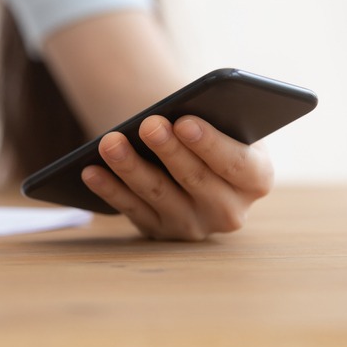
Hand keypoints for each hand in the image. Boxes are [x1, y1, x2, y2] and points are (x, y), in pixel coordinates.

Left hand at [81, 115, 272, 240]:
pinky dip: (109, 189)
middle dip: (168, 151)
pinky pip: (131, 209)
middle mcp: (229, 210)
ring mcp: (193, 226)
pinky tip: (91, 171)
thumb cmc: (209, 127)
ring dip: (131, 167)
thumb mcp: (223, 122)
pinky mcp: (159, 231)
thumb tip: (173, 116)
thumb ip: (213, 118)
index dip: (211, 144)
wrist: (191, 151)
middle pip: (196, 180)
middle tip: (148, 124)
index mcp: (256, 178)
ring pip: (158, 195)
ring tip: (110, 142)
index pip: (239, 165)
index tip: (185, 122)